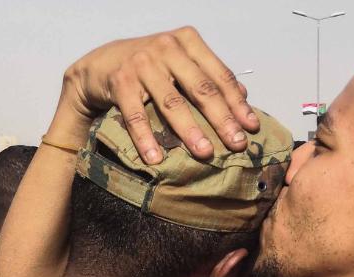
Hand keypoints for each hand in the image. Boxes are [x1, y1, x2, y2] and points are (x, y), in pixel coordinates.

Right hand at [55, 26, 257, 163]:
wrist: (102, 63)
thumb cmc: (151, 67)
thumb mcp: (181, 63)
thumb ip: (209, 76)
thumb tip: (244, 97)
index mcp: (188, 41)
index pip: (219, 76)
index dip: (237, 103)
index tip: (251, 128)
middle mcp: (166, 47)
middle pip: (201, 89)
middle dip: (222, 119)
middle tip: (237, 144)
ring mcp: (142, 63)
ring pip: (172, 102)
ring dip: (189, 130)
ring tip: (205, 153)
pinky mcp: (120, 81)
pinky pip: (135, 115)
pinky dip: (145, 138)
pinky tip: (155, 159)